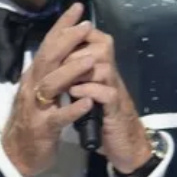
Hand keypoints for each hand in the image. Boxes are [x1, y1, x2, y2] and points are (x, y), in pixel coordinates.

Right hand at [1, 3, 97, 176]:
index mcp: (33, 77)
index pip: (47, 45)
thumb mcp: (39, 92)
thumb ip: (49, 73)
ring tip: (92, 60)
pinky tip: (87, 101)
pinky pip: (58, 117)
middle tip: (86, 26)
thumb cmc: (32, 121)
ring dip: (71, 71)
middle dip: (67, 41)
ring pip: (51, 85)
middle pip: (47, 59)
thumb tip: (62, 48)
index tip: (77, 8)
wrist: (16, 155)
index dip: (61, 26)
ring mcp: (36, 108)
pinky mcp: (43, 128)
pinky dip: (72, 108)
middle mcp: (32, 87)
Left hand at [62, 28, 151, 172]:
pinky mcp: (116, 108)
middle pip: (99, 47)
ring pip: (102, 67)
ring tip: (62, 78)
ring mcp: (116, 89)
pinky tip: (74, 94)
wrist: (123, 142)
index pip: (94, 37)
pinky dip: (88, 91)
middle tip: (54, 62)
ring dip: (79, 71)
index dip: (74, 35)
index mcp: (102, 65)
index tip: (56, 40)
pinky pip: (106, 93)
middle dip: (73, 52)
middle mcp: (112, 72)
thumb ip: (75, 70)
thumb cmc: (100, 112)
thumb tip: (53, 50)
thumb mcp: (85, 88)